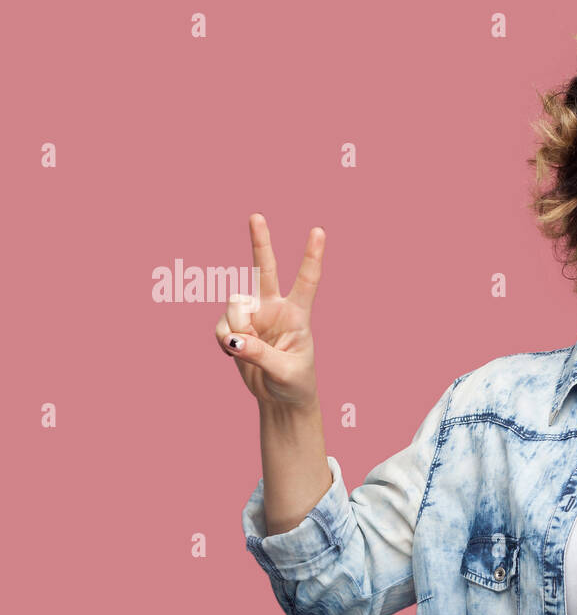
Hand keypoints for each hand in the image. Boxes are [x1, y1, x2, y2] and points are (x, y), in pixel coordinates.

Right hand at [214, 213, 323, 408]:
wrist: (279, 398)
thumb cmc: (295, 383)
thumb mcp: (285, 371)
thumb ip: (260, 354)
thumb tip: (232, 340)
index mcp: (298, 314)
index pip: (307, 280)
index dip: (312, 256)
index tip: (319, 231)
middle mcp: (274, 308)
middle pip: (265, 269)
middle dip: (260, 242)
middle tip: (256, 215)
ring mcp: (253, 315)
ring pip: (235, 305)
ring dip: (236, 327)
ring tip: (246, 349)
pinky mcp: (234, 328)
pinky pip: (220, 327)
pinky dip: (224, 341)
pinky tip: (234, 353)